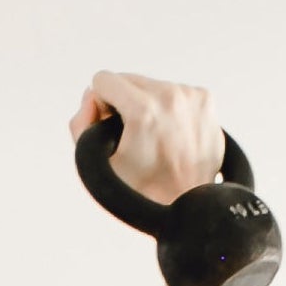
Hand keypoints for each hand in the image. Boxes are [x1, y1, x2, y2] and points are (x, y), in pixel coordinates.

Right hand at [73, 70, 224, 206]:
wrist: (187, 206)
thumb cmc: (141, 191)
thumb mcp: (97, 164)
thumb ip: (81, 125)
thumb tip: (90, 97)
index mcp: (143, 111)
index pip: (104, 80)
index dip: (101, 105)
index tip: (110, 126)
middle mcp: (170, 96)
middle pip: (128, 79)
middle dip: (124, 103)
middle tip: (133, 135)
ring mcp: (190, 95)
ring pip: (152, 85)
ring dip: (147, 105)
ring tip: (154, 138)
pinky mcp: (204, 98)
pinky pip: (175, 91)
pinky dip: (169, 109)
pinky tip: (171, 134)